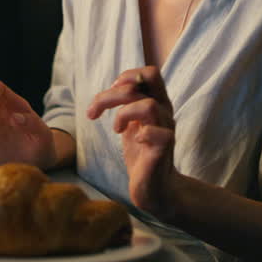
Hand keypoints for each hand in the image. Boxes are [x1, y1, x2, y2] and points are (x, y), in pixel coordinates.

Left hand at [86, 66, 178, 218]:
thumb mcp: (132, 123)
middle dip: (114, 92)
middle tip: (96, 111)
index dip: (127, 76)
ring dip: (124, 114)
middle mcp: (164, 112)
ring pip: (149, 105)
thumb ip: (128, 105)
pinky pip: (156, 134)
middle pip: (148, 81)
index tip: (110, 93)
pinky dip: (140, 134)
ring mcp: (166, 130)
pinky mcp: (163, 150)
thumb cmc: (142, 154)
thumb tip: (114, 87)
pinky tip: (134, 142)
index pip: (149, 73)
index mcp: (157, 103)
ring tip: (117, 128)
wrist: (156, 188)